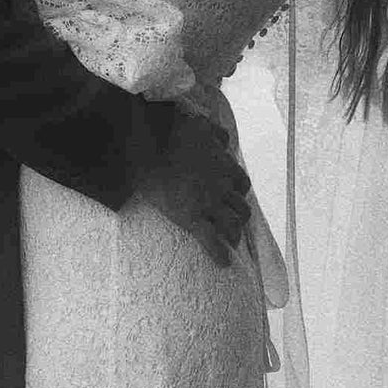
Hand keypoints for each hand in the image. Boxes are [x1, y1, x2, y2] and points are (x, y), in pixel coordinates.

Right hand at [131, 108, 250, 267]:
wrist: (145, 146)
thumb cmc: (167, 132)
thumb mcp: (199, 124)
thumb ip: (215, 132)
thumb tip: (225, 140)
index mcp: (222, 164)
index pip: (241, 183)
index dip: (237, 193)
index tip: (230, 199)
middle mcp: (220, 184)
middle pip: (242, 208)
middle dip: (238, 217)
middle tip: (231, 224)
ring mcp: (207, 202)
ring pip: (233, 225)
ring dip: (233, 235)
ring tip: (229, 242)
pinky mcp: (191, 217)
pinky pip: (212, 241)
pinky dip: (219, 254)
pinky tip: (223, 263)